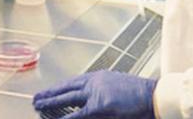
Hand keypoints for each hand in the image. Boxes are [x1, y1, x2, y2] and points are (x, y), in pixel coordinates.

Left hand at [33, 71, 157, 118]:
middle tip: (36, 98)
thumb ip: (103, 95)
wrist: (156, 97)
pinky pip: (77, 115)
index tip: (50, 91)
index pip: (74, 83)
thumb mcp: (119, 91)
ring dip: (50, 103)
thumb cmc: (142, 96)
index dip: (60, 88)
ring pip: (66, 98)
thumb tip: (91, 103)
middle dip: (50, 93)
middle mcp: (95, 81)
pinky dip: (64, 118)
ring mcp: (96, 93)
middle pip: (67, 88)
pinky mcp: (99, 107)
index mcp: (100, 77)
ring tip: (37, 106)